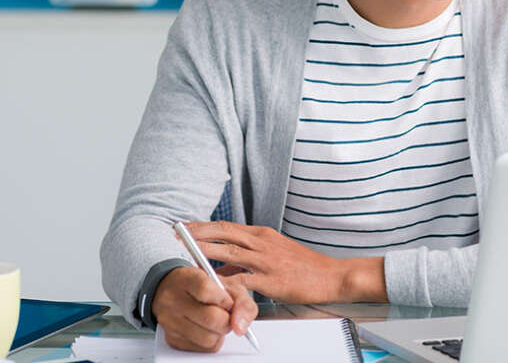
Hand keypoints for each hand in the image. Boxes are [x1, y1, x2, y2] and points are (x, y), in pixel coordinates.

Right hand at [152, 265, 257, 352]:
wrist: (176, 291)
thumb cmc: (204, 287)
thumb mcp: (227, 284)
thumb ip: (241, 302)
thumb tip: (241, 328)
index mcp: (187, 279)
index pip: (206, 290)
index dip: (224, 299)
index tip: (228, 301)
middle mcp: (173, 300)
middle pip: (211, 319)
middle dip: (227, 320)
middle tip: (225, 314)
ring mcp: (170, 321)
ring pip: (209, 338)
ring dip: (220, 332)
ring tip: (215, 321)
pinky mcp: (173, 339)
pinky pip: (203, 348)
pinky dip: (212, 341)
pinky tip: (207, 328)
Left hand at [187, 221, 387, 303]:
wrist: (331, 276)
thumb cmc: (303, 267)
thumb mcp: (273, 257)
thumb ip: (248, 262)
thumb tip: (225, 270)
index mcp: (262, 234)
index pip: (227, 226)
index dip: (203, 226)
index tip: (184, 226)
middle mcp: (262, 243)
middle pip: (224, 233)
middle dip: (198, 233)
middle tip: (176, 233)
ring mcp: (266, 260)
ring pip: (229, 251)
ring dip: (205, 250)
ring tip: (184, 251)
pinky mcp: (271, 279)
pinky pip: (243, 280)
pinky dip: (225, 281)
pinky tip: (211, 283)